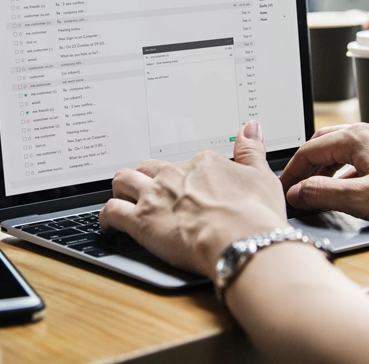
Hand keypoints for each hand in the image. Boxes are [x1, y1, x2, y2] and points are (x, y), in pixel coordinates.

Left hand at [99, 121, 288, 277]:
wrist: (241, 240)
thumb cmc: (254, 215)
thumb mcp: (261, 176)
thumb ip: (251, 150)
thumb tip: (250, 127)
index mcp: (203, 164)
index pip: (187, 163)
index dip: (187, 176)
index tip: (190, 188)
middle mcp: (175, 175)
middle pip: (150, 168)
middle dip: (148, 177)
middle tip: (152, 190)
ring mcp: (155, 196)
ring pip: (124, 181)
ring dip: (122, 188)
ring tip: (124, 198)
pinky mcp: (141, 221)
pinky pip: (112, 211)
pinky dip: (107, 217)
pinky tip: (110, 224)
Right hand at [280, 122, 368, 226]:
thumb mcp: (362, 199)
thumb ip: (322, 194)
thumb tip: (296, 192)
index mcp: (356, 138)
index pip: (308, 151)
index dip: (291, 173)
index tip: (283, 191)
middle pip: (323, 144)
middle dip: (306, 166)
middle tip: (295, 188)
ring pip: (341, 148)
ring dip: (324, 167)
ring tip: (316, 189)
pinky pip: (359, 154)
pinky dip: (344, 169)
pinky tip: (347, 187)